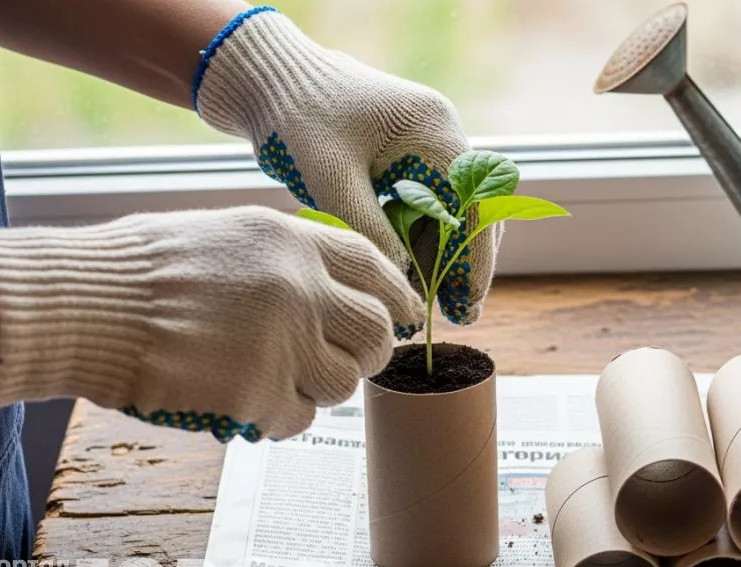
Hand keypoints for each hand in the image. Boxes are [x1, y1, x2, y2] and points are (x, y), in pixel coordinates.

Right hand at [0, 206, 423, 441]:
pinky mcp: (258, 392)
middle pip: (377, 332)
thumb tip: (333, 287)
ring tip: (278, 379)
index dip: (395, 296)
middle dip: (367, 352)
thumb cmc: (140, 268)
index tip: (400, 316)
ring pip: (345, 383)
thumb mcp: (225, 233)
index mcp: (292, 241)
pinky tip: (248, 402)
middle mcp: (300, 288)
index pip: (376, 267)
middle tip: (341, 359)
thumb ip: (287, 256)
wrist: (84, 306)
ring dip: (319, 388)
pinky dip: (280, 417)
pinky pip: (298, 417)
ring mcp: (283, 342)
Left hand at [194, 6, 500, 328]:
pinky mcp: (405, 153)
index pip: (474, 205)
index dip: (474, 259)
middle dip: (464, 263)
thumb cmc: (295, 118)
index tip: (465, 304)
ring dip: (441, 255)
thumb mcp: (332, 182)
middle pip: (471, 210)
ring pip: (450, 211)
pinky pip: (426, 203)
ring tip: (426, 301)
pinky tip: (407, 273)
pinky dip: (420, 239)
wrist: (266, 78)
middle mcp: (439, 134)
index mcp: (433, 131)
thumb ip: (373, 233)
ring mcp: (425, 142)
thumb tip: (403, 287)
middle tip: (456, 314)